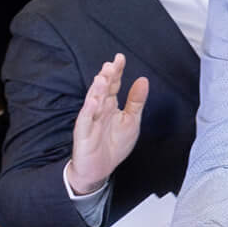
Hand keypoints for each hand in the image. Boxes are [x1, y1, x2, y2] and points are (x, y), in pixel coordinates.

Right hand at [73, 53, 147, 188]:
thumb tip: (143, 80)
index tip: (120, 58)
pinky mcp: (84, 133)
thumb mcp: (131, 120)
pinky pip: (86, 121)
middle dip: (106, 77)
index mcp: (110, 105)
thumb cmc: (114, 145)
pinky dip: (89, 111)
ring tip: (102, 78)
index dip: (116, 71)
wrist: (100, 169)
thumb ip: (136, 101)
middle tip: (111, 65)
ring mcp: (90, 120)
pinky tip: (93, 102)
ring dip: (96, 90)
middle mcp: (99, 110)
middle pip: (102, 90)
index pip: (113, 84)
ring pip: (92, 102)